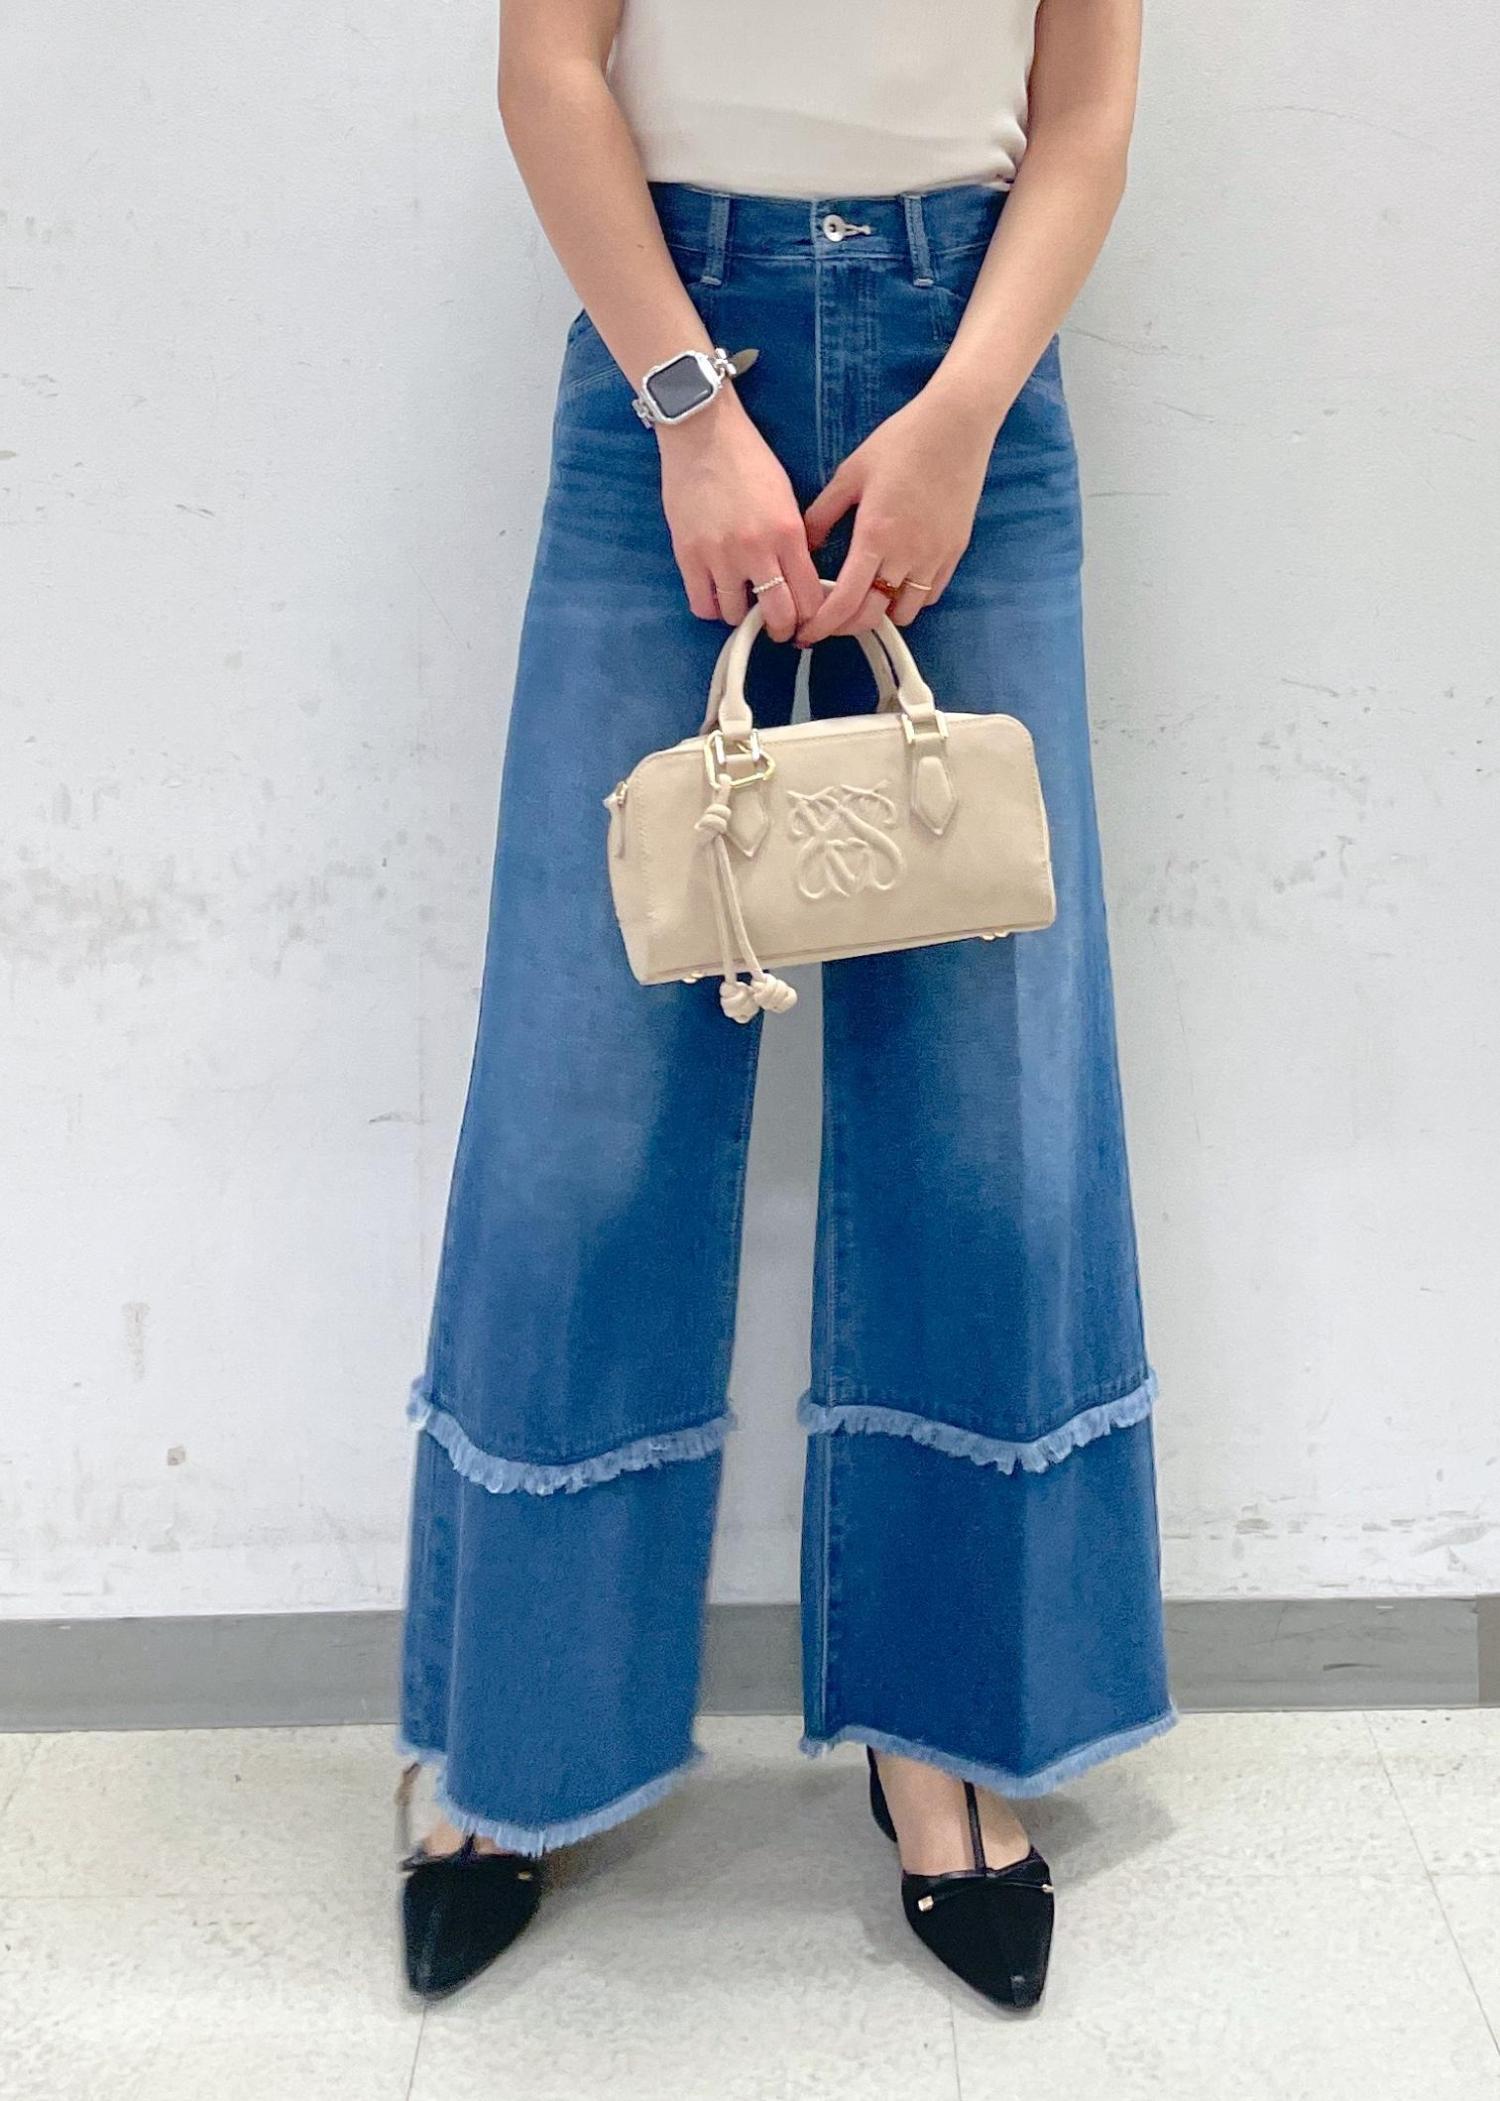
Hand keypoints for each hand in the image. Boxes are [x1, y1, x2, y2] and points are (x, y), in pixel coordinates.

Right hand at [657, 395, 824, 640]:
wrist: (702, 432)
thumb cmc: (747, 458)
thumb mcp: (786, 498)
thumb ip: (793, 540)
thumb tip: (797, 579)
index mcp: (787, 533)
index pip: (809, 596)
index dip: (812, 617)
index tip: (807, 621)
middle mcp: (755, 550)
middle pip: (778, 615)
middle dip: (783, 629)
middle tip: (780, 627)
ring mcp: (719, 556)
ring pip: (736, 615)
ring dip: (743, 615)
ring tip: (743, 603)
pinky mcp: (688, 555)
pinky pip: (702, 605)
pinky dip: (712, 608)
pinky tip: (718, 596)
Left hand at [796, 386, 1000, 643]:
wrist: (957, 424)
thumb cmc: (901, 442)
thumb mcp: (850, 474)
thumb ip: (822, 514)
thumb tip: (805, 547)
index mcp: (875, 535)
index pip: (846, 600)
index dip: (822, 625)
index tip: (806, 633)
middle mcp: (907, 554)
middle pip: (874, 616)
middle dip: (847, 626)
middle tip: (830, 619)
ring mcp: (935, 556)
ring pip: (906, 612)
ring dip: (881, 613)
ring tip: (865, 598)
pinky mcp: (955, 551)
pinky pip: (930, 594)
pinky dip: (910, 598)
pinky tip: (896, 582)